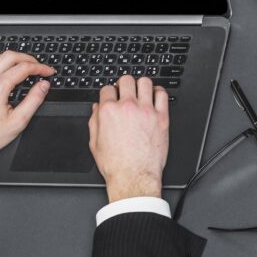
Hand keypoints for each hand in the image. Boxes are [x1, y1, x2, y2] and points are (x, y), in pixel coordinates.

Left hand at [0, 51, 53, 175]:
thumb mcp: (17, 122)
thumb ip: (33, 100)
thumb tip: (43, 86)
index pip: (23, 68)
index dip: (40, 68)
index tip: (47, 71)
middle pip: (9, 56)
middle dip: (27, 58)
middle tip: (37, 66)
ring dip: (9, 58)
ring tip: (19, 66)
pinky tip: (0, 73)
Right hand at [88, 76, 168, 202]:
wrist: (134, 176)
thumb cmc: (116, 164)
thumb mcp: (95, 143)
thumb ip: (94, 121)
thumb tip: (96, 109)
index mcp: (108, 112)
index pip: (107, 88)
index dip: (109, 92)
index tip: (113, 96)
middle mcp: (127, 107)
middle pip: (126, 80)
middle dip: (124, 85)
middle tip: (126, 92)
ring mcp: (146, 111)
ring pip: (145, 82)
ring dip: (142, 85)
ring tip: (141, 93)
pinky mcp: (161, 117)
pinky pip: (162, 94)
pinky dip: (158, 92)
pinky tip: (155, 97)